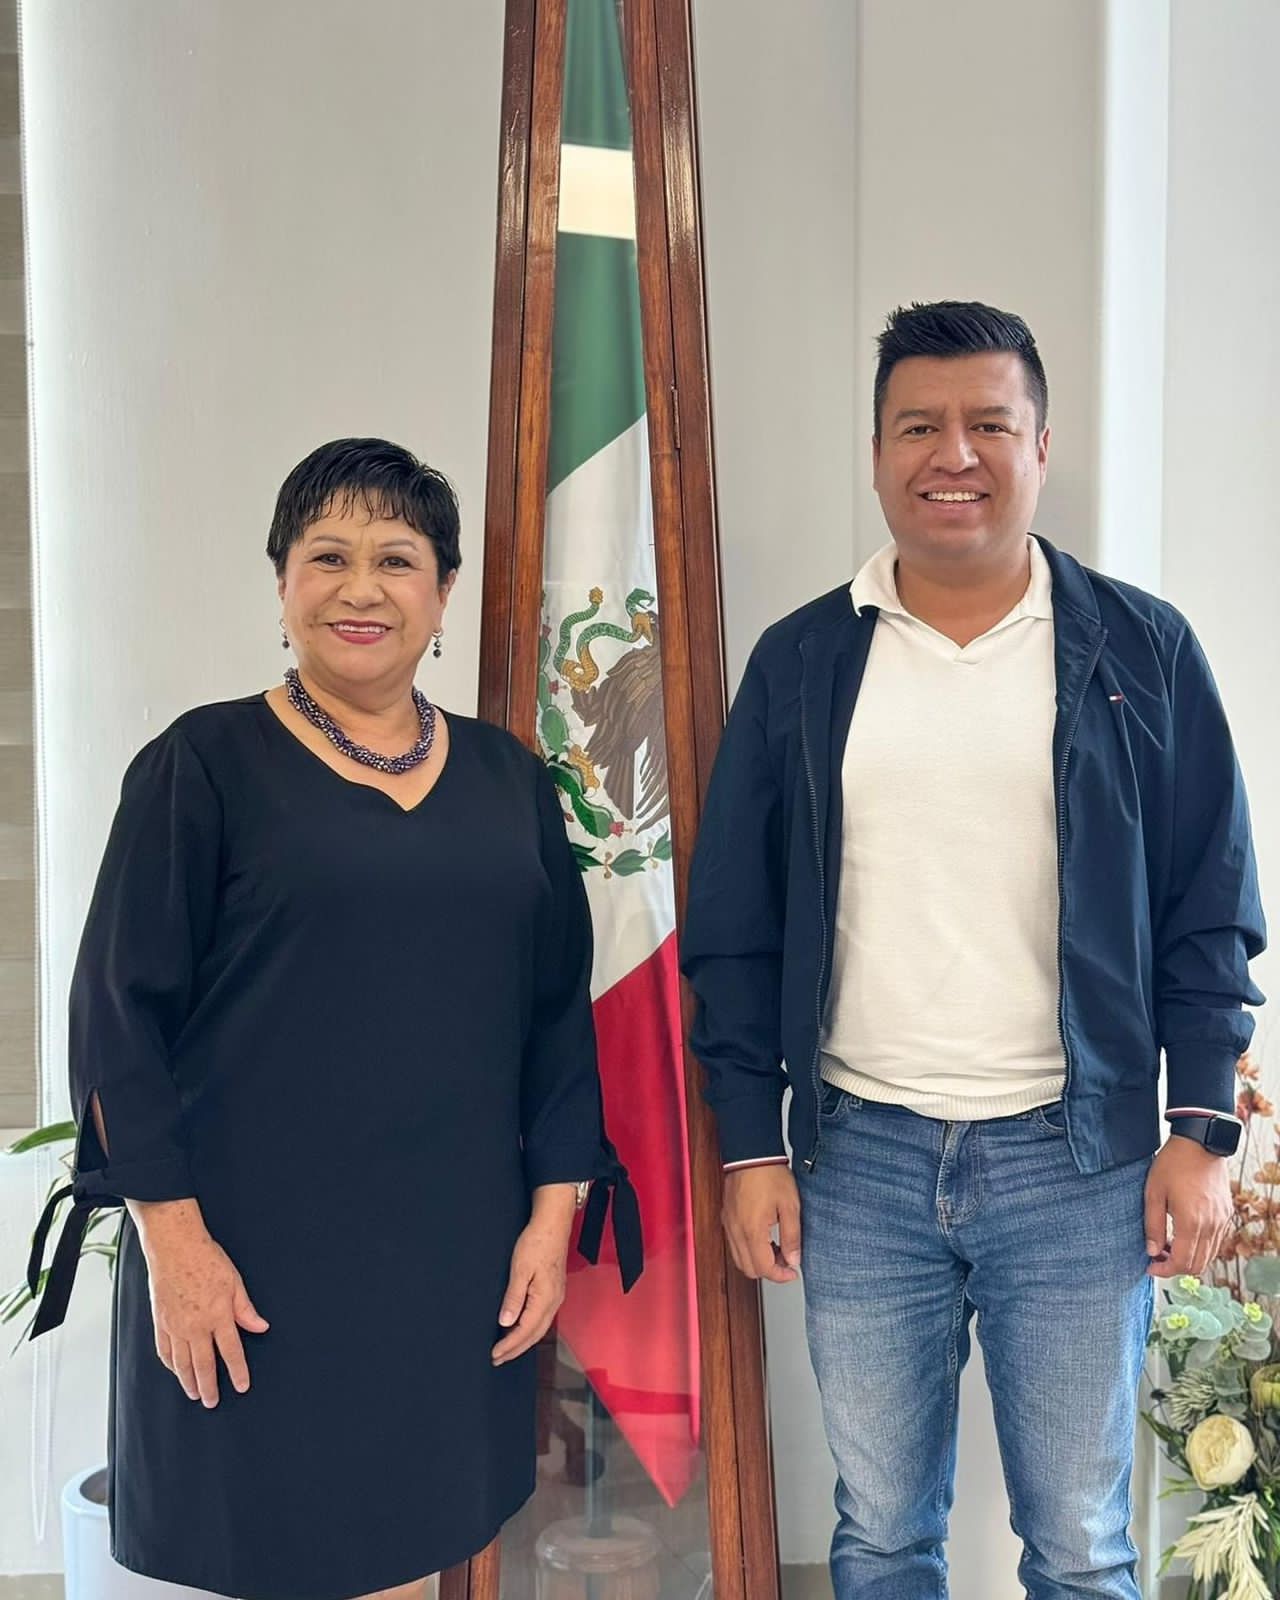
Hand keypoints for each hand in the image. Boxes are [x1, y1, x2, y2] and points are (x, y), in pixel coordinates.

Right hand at [131, 1199, 268, 1406]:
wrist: (175, 1246)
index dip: (238, 1371)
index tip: (241, 1386)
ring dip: (189, 1381)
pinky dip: (170, 1365)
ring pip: (182, 1363)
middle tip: (213, 1402)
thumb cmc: (206, 1259)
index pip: (231, 1351)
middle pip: (204, 1365)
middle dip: (210, 1387)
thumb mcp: (235, 1282)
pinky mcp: (160, 1322)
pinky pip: (164, 1351)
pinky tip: (175, 1371)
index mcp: (218, 1315)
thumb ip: (246, 1309)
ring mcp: (175, 1326)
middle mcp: (196, 1326)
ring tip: (195, 1394)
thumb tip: (260, 1327)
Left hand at [492, 1188, 573, 1364]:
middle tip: (497, 1358)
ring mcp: (556, 1297)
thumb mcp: (520, 1269)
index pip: (525, 1330)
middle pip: (534, 1334)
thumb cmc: (537, 1243)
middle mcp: (554, 1302)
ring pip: (539, 1328)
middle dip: (516, 1349)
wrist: (553, 1224)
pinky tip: (520, 1327)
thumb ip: (514, 1298)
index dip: (509, 1345)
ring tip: (506, 1348)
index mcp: (545, 1299)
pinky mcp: (554, 1290)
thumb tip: (505, 1323)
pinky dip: (530, 1328)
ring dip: (523, 1340)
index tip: (495, 1354)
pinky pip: (542, 1318)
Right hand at [722, 1165, 801, 1282]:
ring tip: (777, 1247)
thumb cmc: (770, 1175)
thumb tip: (794, 1260)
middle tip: (786, 1260)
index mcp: (752, 1230)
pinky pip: (734, 1244)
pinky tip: (764, 1237)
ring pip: (739, 1258)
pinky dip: (749, 1249)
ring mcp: (729, 1224)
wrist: (751, 1153)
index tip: (792, 1272)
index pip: (763, 1268)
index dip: (780, 1276)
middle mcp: (736, 1231)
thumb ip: (792, 1236)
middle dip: (769, 1270)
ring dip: (758, 1260)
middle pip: (748, 1269)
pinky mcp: (727, 1217)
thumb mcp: (790, 1206)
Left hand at [1144, 1136, 1234, 1278]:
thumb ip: (1152, 1225)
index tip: (1150, 1267)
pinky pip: (1216, 1241)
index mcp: (1191, 1222)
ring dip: (1189, 1258)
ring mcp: (1222, 1220)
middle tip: (1157, 1257)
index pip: (1181, 1262)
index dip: (1164, 1270)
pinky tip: (1183, 1234)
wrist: (1200, 1143)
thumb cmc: (1173, 1164)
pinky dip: (1200, 1247)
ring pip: (1209, 1255)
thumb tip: (1151, 1251)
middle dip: (1175, 1267)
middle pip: (1197, 1265)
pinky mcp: (1226, 1213)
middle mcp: (1211, 1226)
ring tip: (1168, 1245)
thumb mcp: (1153, 1193)